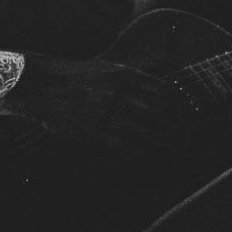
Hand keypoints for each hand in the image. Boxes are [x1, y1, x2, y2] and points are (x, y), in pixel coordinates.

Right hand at [6, 54, 196, 164]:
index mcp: (124, 74)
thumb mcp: (106, 68)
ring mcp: (108, 112)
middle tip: (189, 141)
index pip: (163, 91)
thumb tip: (157, 86)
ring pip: (147, 132)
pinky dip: (145, 156)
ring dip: (165, 146)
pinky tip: (155, 162)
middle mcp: (120, 92)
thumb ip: (130, 77)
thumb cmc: (74, 78)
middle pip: (160, 113)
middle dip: (178, 129)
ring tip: (177, 155)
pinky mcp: (96, 131)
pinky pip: (128, 147)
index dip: (180, 108)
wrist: (41, 85)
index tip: (188, 119)